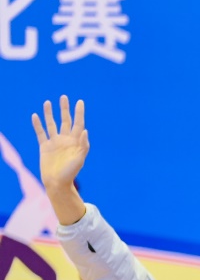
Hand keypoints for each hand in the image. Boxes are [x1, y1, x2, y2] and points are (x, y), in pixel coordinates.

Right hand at [31, 96, 88, 225]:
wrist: (57, 183)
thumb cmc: (71, 173)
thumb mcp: (79, 159)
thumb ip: (83, 145)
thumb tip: (84, 130)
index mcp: (76, 142)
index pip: (78, 123)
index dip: (79, 113)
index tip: (80, 101)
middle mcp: (65, 140)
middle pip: (65, 121)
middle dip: (65, 109)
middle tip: (64, 97)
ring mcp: (55, 142)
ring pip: (52, 124)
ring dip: (49, 114)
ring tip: (48, 102)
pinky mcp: (44, 146)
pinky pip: (40, 133)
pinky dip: (38, 124)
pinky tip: (35, 115)